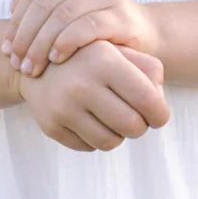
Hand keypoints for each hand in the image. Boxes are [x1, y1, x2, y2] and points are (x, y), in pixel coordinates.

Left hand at [2, 0, 159, 80]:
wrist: (141, 36)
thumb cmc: (95, 27)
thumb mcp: (65, 14)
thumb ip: (40, 7)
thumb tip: (12, 5)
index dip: (16, 23)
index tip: (5, 50)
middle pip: (45, 6)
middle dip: (26, 37)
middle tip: (17, 63)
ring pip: (62, 16)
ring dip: (41, 45)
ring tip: (32, 67)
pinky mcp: (122, 14)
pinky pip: (87, 27)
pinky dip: (67, 43)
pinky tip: (56, 59)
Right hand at [16, 38, 169, 152]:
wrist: (37, 62)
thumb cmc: (92, 58)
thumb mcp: (121, 52)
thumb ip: (150, 70)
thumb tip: (158, 104)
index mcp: (104, 61)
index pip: (148, 101)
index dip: (160, 114)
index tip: (158, 116)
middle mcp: (81, 85)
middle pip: (132, 127)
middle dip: (140, 126)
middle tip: (135, 118)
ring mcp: (62, 107)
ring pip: (110, 142)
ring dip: (117, 134)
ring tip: (111, 118)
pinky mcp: (50, 125)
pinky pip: (88, 147)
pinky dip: (95, 138)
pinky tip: (89, 120)